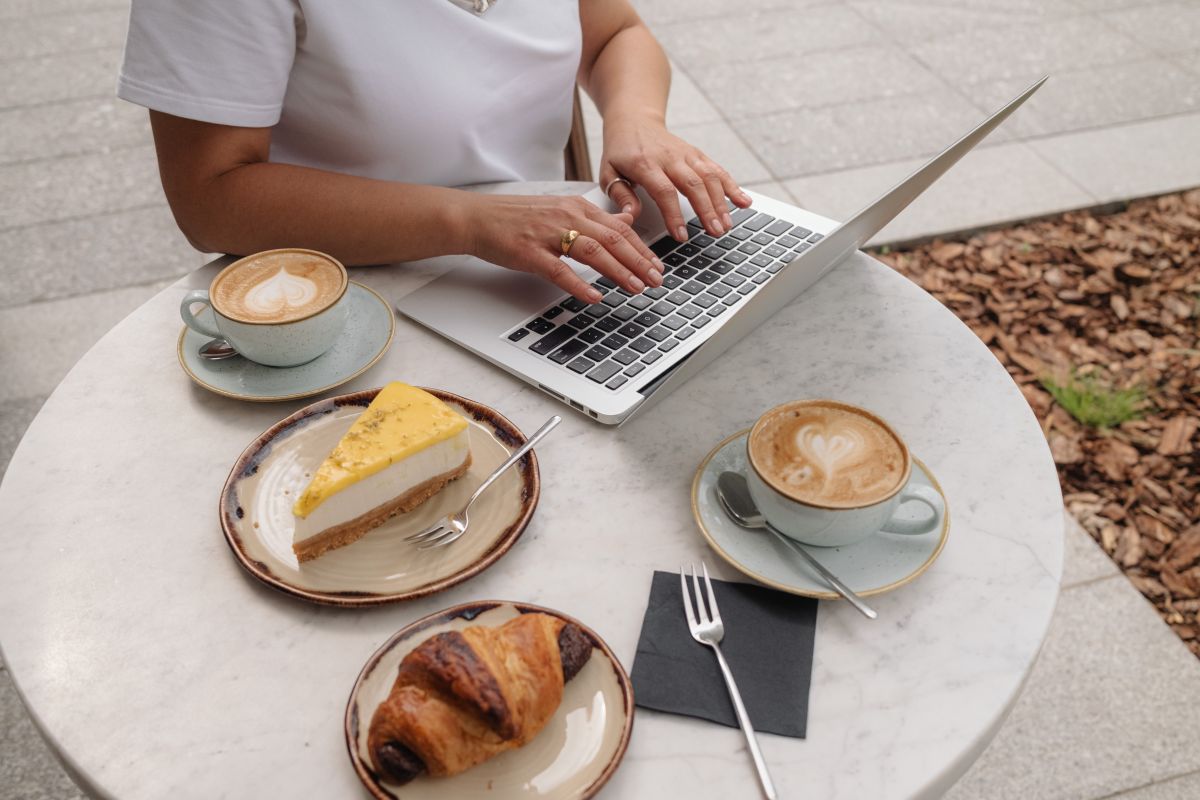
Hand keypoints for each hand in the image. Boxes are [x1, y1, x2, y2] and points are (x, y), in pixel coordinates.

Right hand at [461, 193, 663, 302]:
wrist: (477, 217)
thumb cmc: (515, 218)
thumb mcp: (557, 211)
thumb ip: (588, 220)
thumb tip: (618, 229)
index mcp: (576, 207)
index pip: (619, 227)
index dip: (642, 248)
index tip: (657, 265)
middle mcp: (567, 216)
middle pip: (613, 239)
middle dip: (639, 261)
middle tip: (656, 280)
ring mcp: (548, 234)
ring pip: (593, 251)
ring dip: (619, 271)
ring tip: (636, 288)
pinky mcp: (530, 252)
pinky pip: (560, 270)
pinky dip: (580, 285)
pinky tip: (595, 297)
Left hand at [599, 114, 752, 240]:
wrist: (634, 119)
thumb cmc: (620, 151)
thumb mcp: (608, 173)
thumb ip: (620, 195)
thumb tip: (631, 217)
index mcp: (644, 163)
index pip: (664, 190)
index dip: (674, 214)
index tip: (681, 235)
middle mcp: (669, 157)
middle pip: (693, 184)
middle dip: (706, 209)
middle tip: (715, 232)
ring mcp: (686, 154)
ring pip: (709, 176)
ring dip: (721, 202)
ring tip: (727, 225)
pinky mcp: (697, 154)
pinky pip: (717, 169)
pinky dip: (732, 186)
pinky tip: (744, 202)